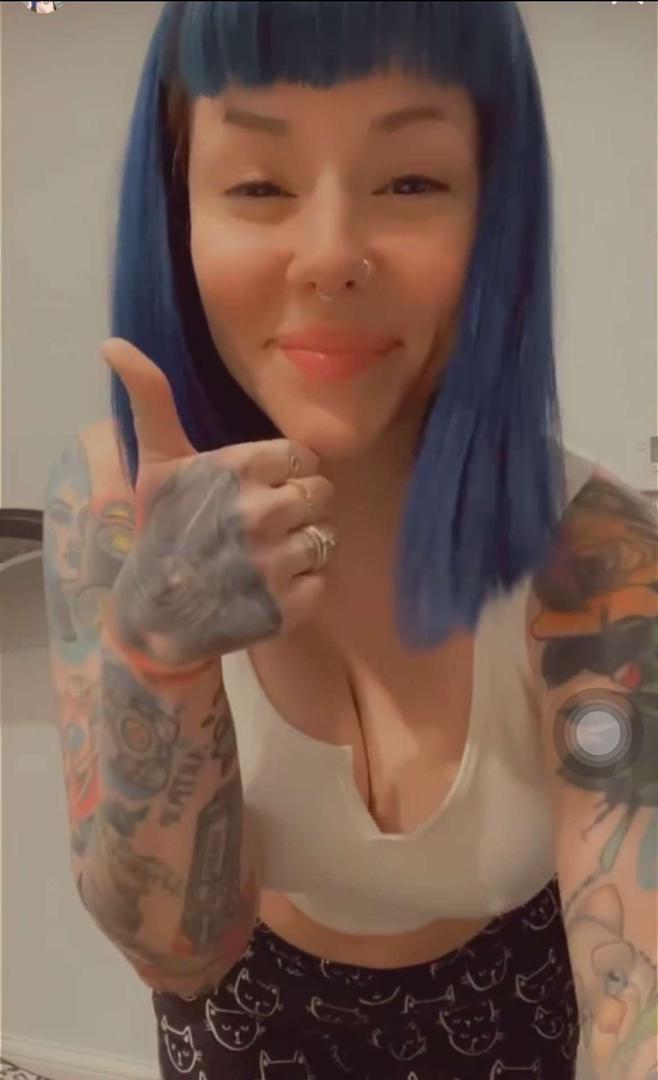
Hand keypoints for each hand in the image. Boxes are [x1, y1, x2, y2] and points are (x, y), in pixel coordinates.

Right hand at [101, 338, 335, 668]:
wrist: (154, 618)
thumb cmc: (159, 531)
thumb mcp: (155, 463)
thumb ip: (152, 400)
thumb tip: (113, 343)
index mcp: (237, 470)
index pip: (301, 457)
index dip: (284, 474)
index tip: (257, 490)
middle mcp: (261, 513)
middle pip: (320, 494)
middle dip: (297, 507)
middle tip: (260, 525)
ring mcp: (277, 563)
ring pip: (325, 535)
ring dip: (302, 545)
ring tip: (265, 555)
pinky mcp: (289, 606)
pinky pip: (323, 579)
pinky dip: (303, 585)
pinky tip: (269, 586)